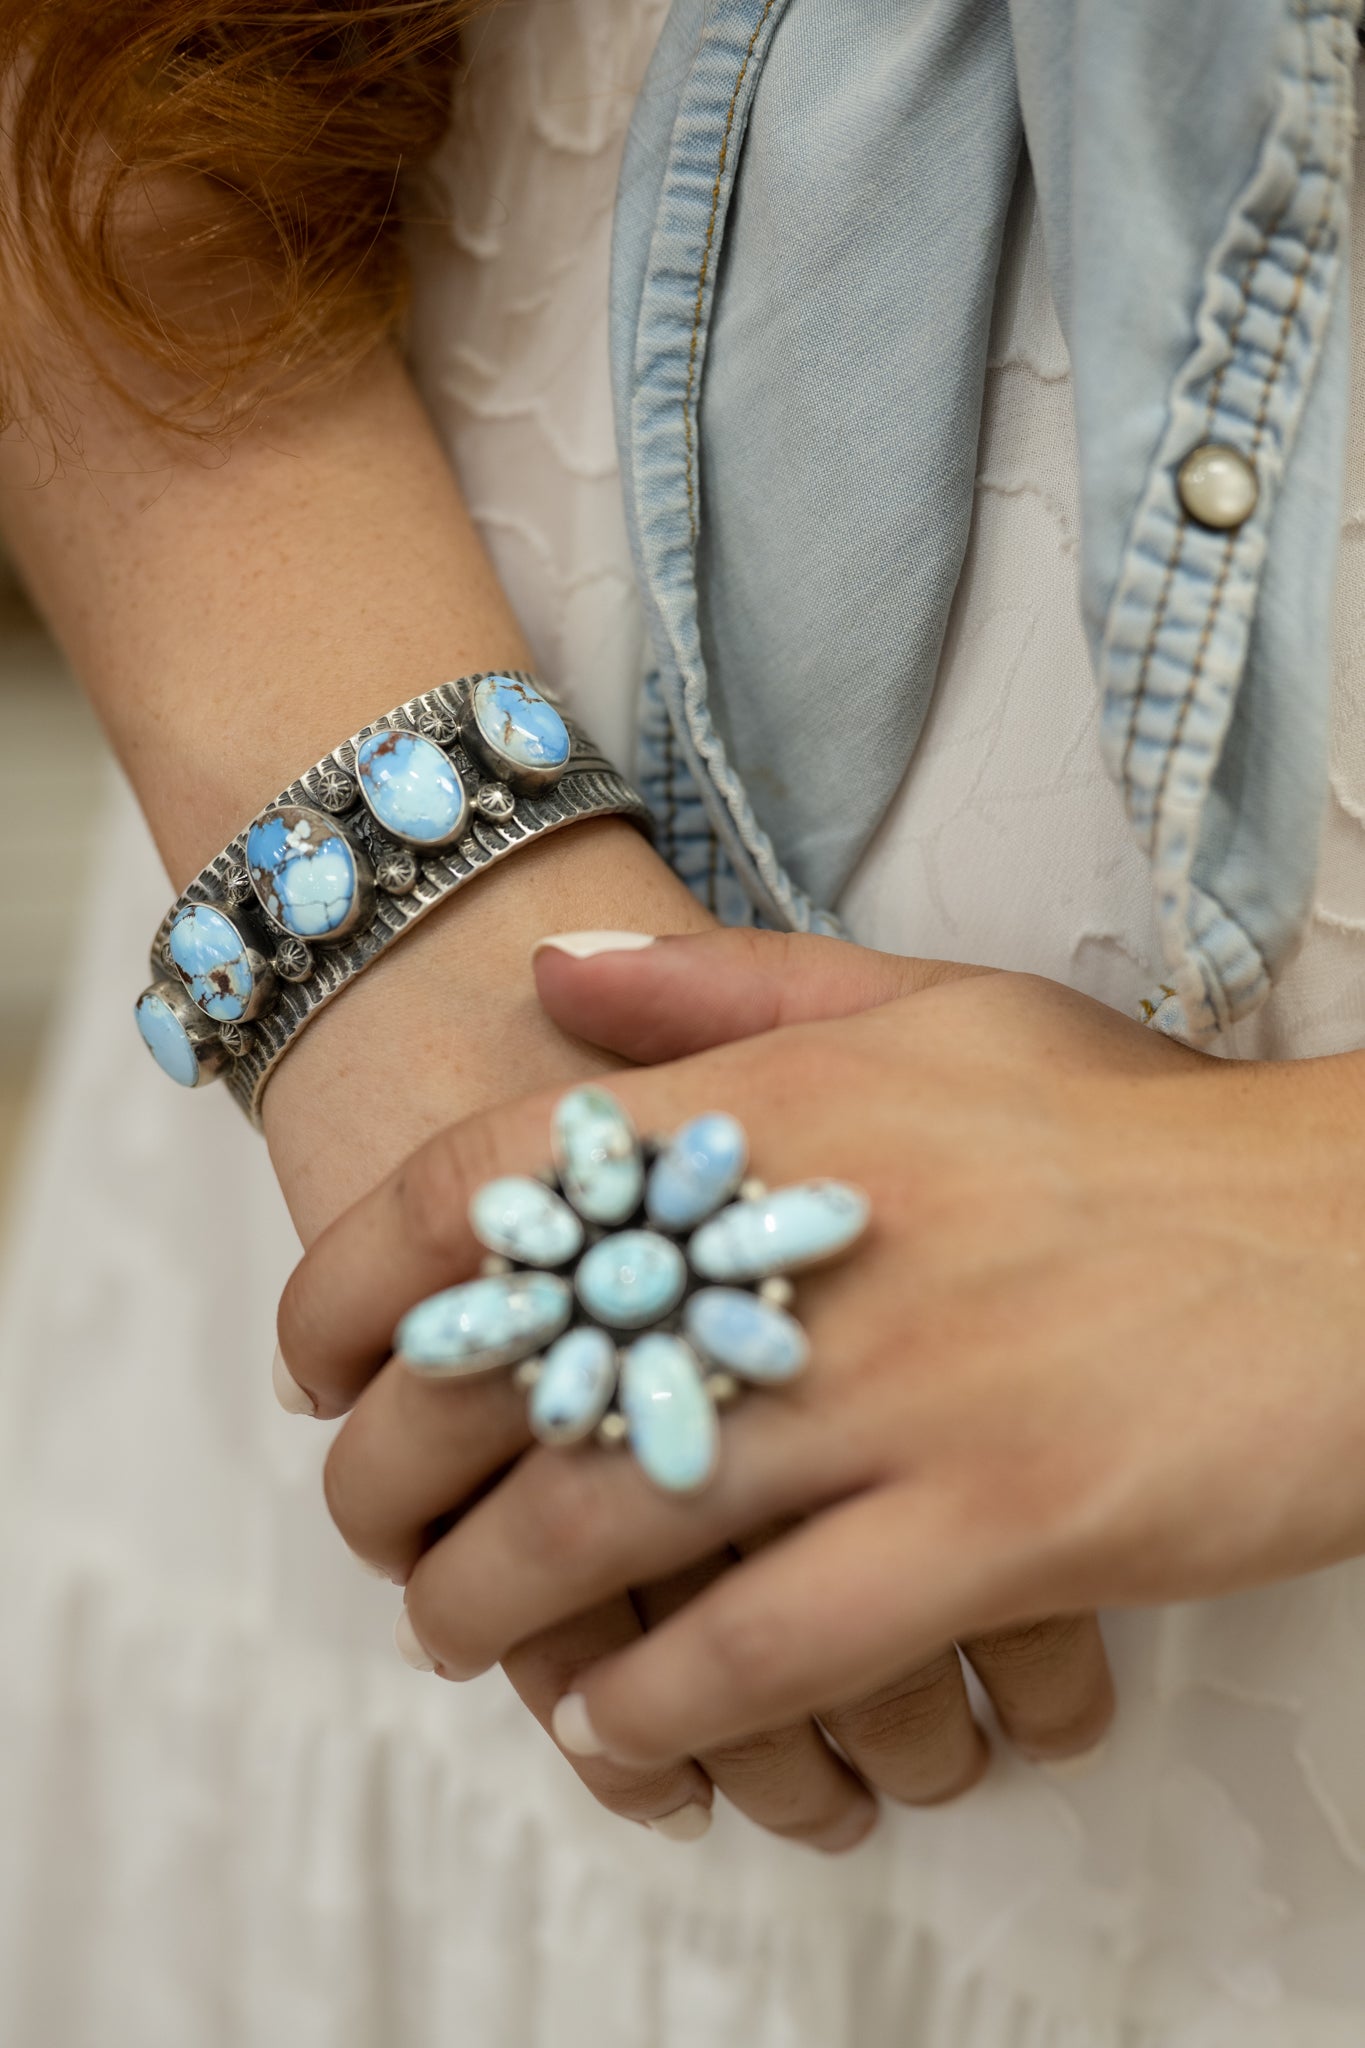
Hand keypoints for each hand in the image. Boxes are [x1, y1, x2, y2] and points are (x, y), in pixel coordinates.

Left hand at [280, 935, 1155, 1845]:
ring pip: (606, 1527)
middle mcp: (812, 1239)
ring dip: (491, 1612)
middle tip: (373, 1529)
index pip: (484, 1185)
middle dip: (389, 1474)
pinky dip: (654, 1705)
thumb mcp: (940, 1008)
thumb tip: (552, 975)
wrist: (1358, 1245)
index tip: (317, 1365)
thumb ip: (730, 989)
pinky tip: (617, 1720)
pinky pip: (762, 1651)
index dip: (353, 1286)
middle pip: (508, 1374)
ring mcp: (901, 1392)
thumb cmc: (1138, 1136)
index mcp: (783, 1100)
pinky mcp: (999, 1531)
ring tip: (463, 1639)